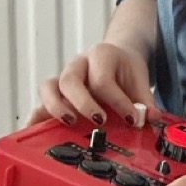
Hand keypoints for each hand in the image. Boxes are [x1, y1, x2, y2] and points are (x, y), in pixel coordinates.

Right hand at [26, 42, 154, 127]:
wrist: (117, 57)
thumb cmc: (125, 69)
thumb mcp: (140, 81)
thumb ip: (145, 101)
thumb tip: (151, 118)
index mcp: (101, 55)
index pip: (103, 80)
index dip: (117, 102)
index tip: (131, 119)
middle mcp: (79, 64)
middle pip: (70, 80)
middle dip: (84, 103)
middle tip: (99, 121)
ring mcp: (64, 77)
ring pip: (49, 87)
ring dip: (57, 107)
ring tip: (70, 123)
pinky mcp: (55, 92)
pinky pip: (39, 102)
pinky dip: (36, 117)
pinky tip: (34, 130)